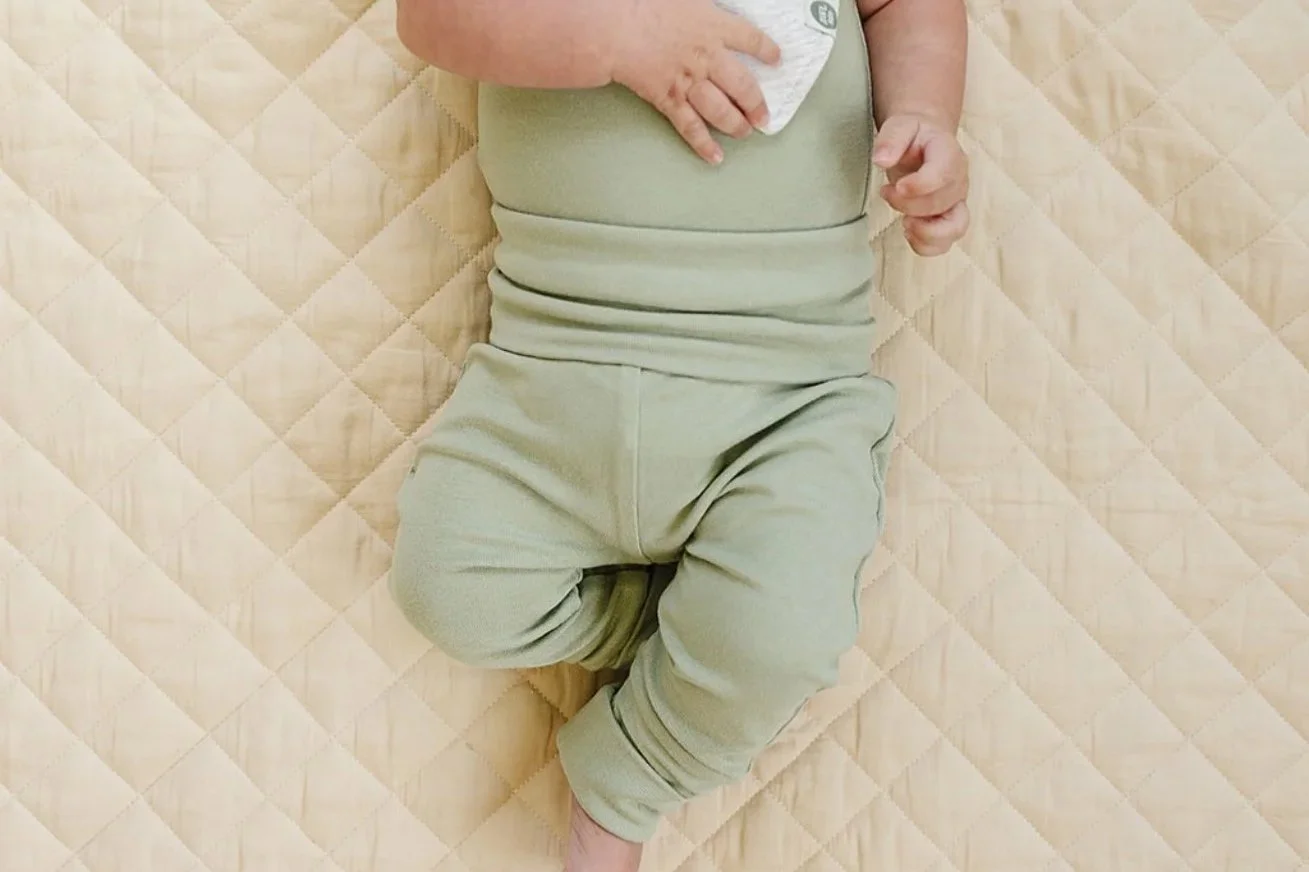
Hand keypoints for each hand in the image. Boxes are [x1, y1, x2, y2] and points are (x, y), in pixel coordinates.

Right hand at [609, 0, 780, 163]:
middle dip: (756, 103)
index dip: (766, 49)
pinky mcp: (668, 99)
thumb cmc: (643, 3)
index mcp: (712, 26)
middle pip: (742, 85)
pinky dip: (704, 144)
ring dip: (736, 124)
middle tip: (764, 116)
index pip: (750, 39)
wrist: (615, 28)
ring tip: (745, 132)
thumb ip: (703, 1)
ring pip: (721, 110)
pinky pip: (690, 126)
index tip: (776, 58)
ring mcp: (689, 82)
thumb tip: (709, 2)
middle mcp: (707, 58)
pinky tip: (715, 156)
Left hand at [872, 114, 969, 255]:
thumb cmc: (912, 137)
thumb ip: (891, 139)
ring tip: (904, 222)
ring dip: (925, 231)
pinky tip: (908, 230)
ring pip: (954, 228)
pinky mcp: (950, 220)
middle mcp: (959, 180)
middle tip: (886, 192)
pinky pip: (945, 243)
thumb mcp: (899, 127)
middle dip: (908, 204)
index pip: (944, 173)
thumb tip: (881, 160)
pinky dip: (925, 245)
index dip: (921, 185)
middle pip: (941, 203)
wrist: (925, 143)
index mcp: (949, 153)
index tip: (898, 186)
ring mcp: (957, 202)